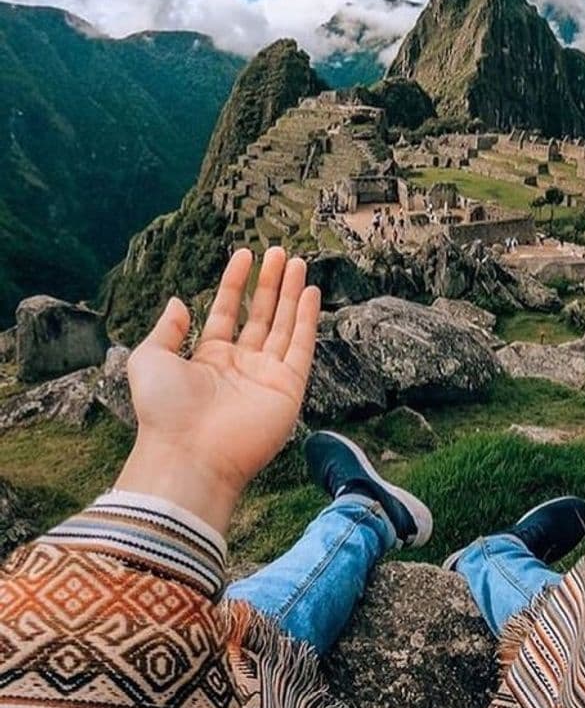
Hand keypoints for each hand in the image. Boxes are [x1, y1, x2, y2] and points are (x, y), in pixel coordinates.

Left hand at [116, 247, 319, 532]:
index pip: (227, 311)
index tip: (245, 254)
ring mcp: (266, 375)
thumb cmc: (163, 411)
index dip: (236, 283)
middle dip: (271, 283)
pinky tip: (310, 292)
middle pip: (261, 315)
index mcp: (209, 359)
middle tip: (281, 252)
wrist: (188, 455)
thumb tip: (177, 301)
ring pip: (284, 325)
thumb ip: (166, 329)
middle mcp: (241, 365)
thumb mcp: (150, 359)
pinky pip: (302, 346)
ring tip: (298, 262)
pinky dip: (307, 319)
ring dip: (292, 294)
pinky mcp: (288, 388)